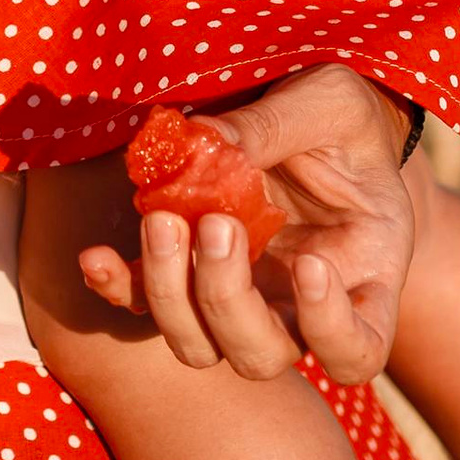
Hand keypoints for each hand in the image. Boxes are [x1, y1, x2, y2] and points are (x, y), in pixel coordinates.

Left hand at [76, 64, 415, 383]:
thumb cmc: (339, 116)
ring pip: (199, 346)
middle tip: (214, 224)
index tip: (309, 265)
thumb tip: (205, 143)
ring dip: (172, 295)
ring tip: (162, 220)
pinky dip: (118, 286)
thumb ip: (279, 125)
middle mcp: (300, 306)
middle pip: (261, 355)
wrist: (310, 118)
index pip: (359, 350)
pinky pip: (144, 303)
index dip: (331, 329)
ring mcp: (241, 298)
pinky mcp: (186, 277)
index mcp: (364, 274)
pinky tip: (95, 255)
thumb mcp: (330, 104)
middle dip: (227, 302)